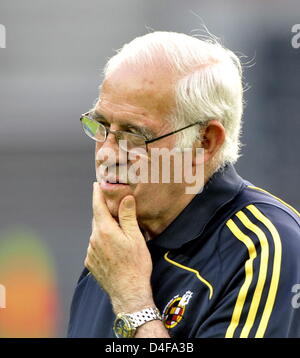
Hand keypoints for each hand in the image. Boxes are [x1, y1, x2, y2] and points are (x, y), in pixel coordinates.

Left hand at [84, 182, 154, 313]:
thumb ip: (128, 216)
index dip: (97, 194)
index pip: (97, 206)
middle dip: (103, 211)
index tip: (96, 184)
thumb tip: (125, 198)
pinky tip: (113, 247)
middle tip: (112, 204)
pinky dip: (102, 241)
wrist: (129, 293)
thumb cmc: (136, 265)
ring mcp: (90, 252)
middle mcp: (94, 239)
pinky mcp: (90, 263)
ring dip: (104, 228)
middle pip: (97, 219)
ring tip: (117, 230)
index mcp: (105, 231)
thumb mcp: (136, 238)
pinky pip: (95, 246)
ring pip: (96, 233)